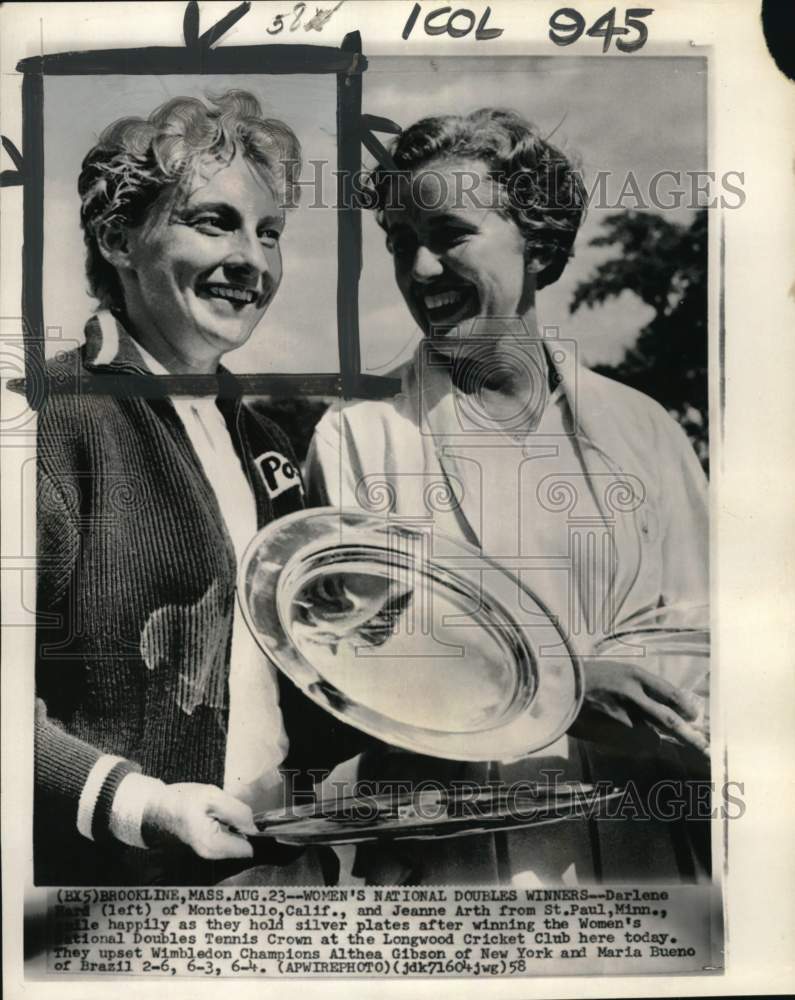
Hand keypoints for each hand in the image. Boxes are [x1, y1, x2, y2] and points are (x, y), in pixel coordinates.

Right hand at [141, 782, 257, 859]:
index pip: (249, 847)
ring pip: (235, 842)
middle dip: (243, 828)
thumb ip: (237, 812)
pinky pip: (226, 841)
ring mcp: (207, 855)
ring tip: (219, 812)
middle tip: (228, 810)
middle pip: (244, 845)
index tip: (246, 815)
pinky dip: (226, 830)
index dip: (253, 830)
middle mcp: (212, 856)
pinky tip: (215, 817)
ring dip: (235, 827)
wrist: (152, 810)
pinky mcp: (204, 849)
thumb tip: (254, 826)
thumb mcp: (211, 796)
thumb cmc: (179, 800)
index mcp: (213, 845)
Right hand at [572, 658, 708, 754]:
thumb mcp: (617, 672)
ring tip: (634, 730)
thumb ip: (640, 687)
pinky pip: (630, 743)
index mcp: (634, 675)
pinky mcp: (609, 733)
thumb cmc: (587, 677)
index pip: (671, 694)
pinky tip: (618, 734)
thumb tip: (669, 706)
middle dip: (690, 737)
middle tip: (705, 748)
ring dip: (651, 738)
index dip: (686, 707)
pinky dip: (632, 743)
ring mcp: (621, 717)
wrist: (555, 686)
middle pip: (669, 720)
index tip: (695, 716)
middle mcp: (632, 695)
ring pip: (651, 736)